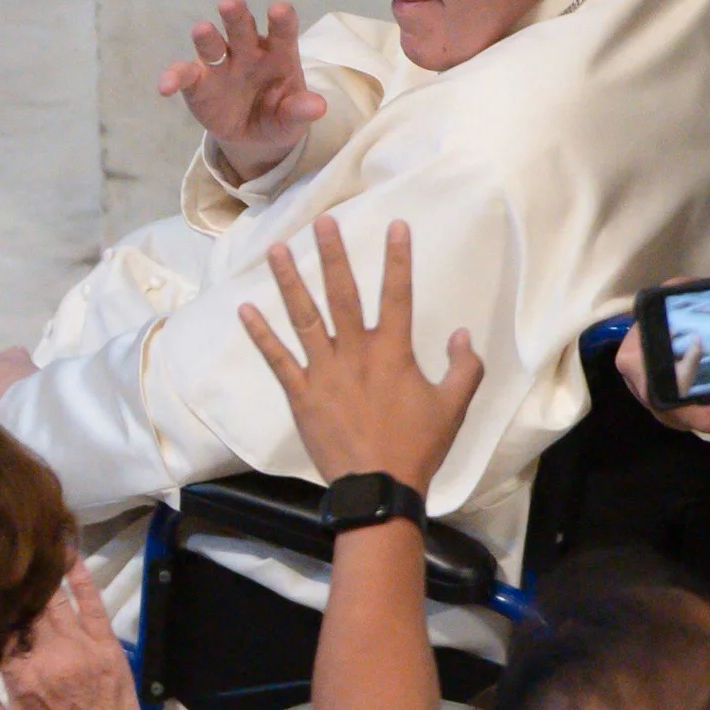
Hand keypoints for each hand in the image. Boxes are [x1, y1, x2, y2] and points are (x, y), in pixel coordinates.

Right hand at [0, 565, 149, 709]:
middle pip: (27, 611)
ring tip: (29, 549)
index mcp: (20, 676)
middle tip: (0, 563)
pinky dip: (81, 578)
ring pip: (56, 602)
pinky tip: (69, 554)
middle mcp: (50, 654)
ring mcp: (82, 647)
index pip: (1, 632)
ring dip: (42, 577)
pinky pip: (93, 604)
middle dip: (14, 589)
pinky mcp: (107, 646)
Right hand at [161, 1, 328, 183]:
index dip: (281, 19)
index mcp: (278, 51)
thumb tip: (318, 107)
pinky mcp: (198, 81)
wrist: (253, 135)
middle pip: (242, 26)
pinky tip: (166, 87)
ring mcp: (221, 63)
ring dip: (206, 36)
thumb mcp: (293, 118)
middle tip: (230, 4)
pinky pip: (184, 75)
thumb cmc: (278, 116)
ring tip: (202, 30)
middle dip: (236, 15)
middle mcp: (248, 50)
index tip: (279, 10)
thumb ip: (301, 110)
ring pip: (212, 44)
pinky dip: (174, 78)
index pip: (282, 29)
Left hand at [240, 216, 482, 492]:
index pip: (397, 294)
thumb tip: (461, 335)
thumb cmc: (417, 447)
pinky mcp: (301, 394)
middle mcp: (355, 352)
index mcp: (393, 351)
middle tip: (322, 222)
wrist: (377, 488)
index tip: (394, 225)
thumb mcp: (453, 406)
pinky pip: (277, 359)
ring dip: (290, 281)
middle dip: (333, 255)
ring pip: (304, 317)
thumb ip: (463, 367)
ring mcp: (324, 371)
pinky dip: (261, 334)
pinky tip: (245, 309)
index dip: (397, 258)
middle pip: (342, 294)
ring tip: (277, 250)